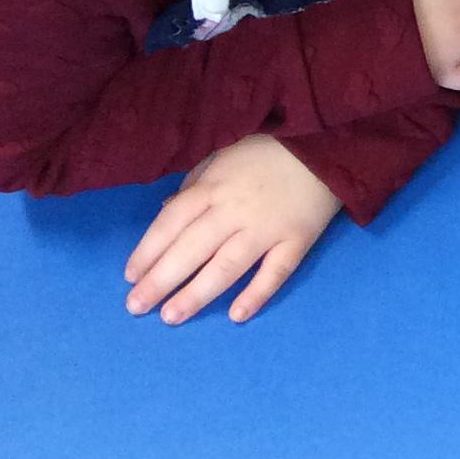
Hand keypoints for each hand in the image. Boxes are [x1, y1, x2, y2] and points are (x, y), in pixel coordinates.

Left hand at [124, 135, 340, 324]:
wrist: (329, 141)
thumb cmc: (270, 149)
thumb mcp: (224, 154)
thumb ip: (195, 183)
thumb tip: (165, 213)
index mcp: (215, 185)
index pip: (172, 221)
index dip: (148, 250)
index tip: (130, 275)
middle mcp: (236, 209)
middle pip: (192, 248)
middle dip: (161, 280)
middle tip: (136, 307)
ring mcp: (268, 226)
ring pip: (227, 265)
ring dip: (197, 293)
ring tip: (171, 317)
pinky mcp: (298, 239)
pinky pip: (276, 271)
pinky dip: (257, 293)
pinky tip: (236, 315)